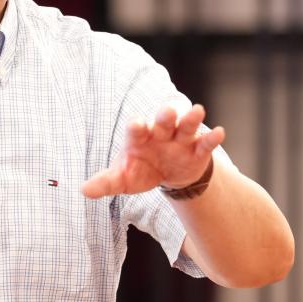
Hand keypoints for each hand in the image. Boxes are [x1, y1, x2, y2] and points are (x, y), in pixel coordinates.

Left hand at [81, 104, 224, 198]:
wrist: (167, 175)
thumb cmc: (141, 170)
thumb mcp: (123, 179)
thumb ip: (105, 182)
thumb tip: (83, 190)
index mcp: (139, 137)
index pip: (136, 129)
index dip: (137, 127)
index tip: (136, 124)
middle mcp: (160, 133)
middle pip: (163, 121)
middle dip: (165, 116)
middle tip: (167, 111)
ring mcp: (180, 140)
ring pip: (186, 126)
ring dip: (191, 119)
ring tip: (197, 111)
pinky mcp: (197, 150)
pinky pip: (205, 142)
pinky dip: (212, 138)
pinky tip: (219, 132)